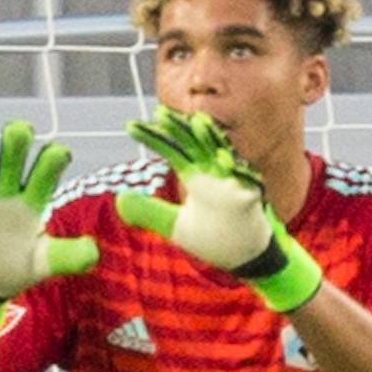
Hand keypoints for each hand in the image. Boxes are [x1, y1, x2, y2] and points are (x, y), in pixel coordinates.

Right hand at [0, 120, 96, 337]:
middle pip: (14, 142)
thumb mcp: (44, 263)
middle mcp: (9, 187)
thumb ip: (67, 256)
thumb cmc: (19, 269)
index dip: (53, 155)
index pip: (49, 160)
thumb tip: (94, 252)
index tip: (55, 162)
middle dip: (17, 135)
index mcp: (34, 196)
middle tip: (16, 145)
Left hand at [116, 108, 323, 313]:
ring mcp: (233, 184)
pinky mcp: (252, 198)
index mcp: (196, 176)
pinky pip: (246, 181)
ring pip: (223, 155)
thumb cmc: (213, 238)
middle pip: (195, 145)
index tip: (130, 127)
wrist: (244, 258)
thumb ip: (149, 211)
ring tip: (197, 122)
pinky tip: (226, 161)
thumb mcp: (175, 226)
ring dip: (212, 139)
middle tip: (160, 114)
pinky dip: (238, 171)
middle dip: (180, 130)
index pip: (172, 151)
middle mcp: (213, 174)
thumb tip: (119, 200)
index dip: (153, 139)